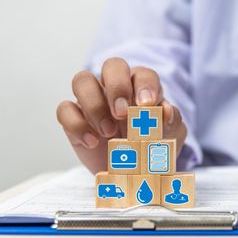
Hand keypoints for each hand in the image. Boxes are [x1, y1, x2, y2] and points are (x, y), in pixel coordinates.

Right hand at [56, 58, 186, 172]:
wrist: (134, 172)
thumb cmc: (153, 145)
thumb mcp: (171, 136)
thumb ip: (172, 121)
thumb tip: (166, 111)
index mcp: (142, 86)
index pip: (143, 74)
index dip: (145, 85)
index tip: (147, 105)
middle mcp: (115, 86)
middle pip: (112, 65)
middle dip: (117, 87)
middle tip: (123, 113)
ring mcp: (92, 99)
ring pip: (82, 80)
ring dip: (94, 105)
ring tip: (108, 132)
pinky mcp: (74, 117)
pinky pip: (65, 109)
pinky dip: (76, 124)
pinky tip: (92, 142)